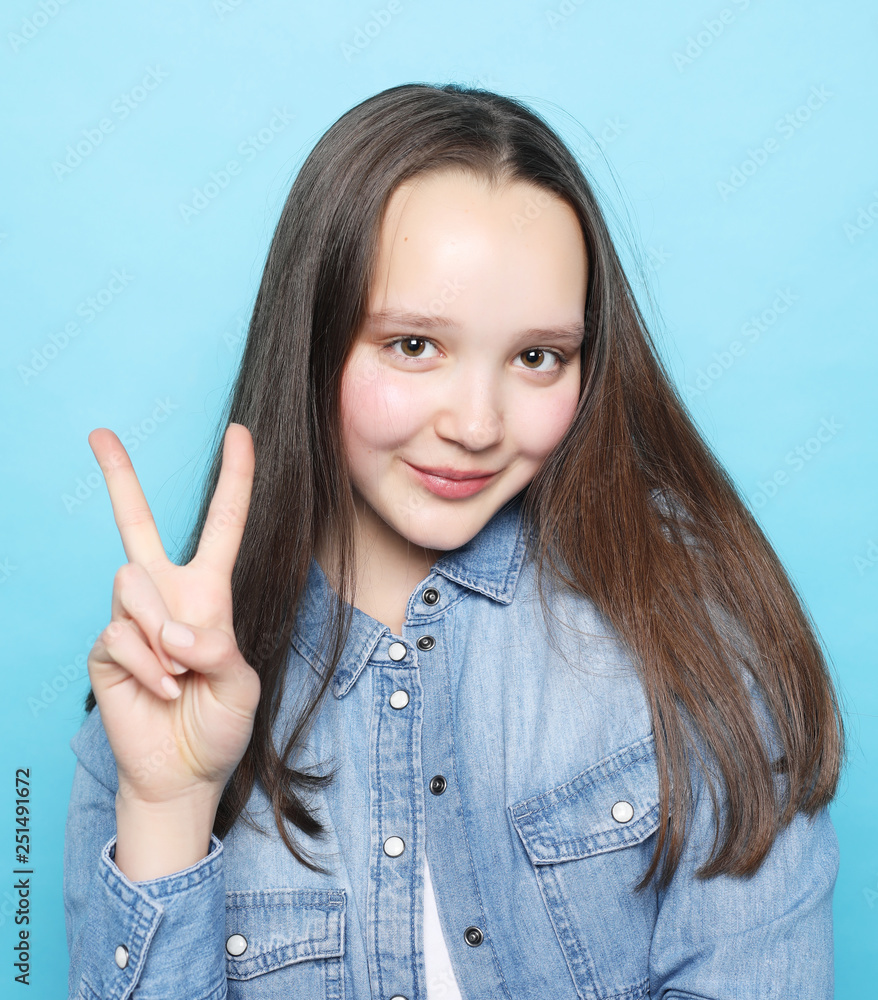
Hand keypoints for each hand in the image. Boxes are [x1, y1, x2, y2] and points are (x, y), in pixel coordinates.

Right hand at [86, 423, 261, 806]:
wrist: (182, 772)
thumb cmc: (218, 724)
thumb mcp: (241, 684)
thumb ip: (218, 649)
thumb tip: (173, 630)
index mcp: (208, 594)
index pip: (223, 525)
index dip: (233, 479)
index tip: (238, 433)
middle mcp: (167, 596)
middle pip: (138, 525)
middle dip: (119, 477)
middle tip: (99, 433)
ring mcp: (132, 620)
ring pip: (132, 584)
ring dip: (159, 633)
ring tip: (177, 674)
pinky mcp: (105, 648)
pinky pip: (120, 634)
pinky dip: (147, 666)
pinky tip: (160, 690)